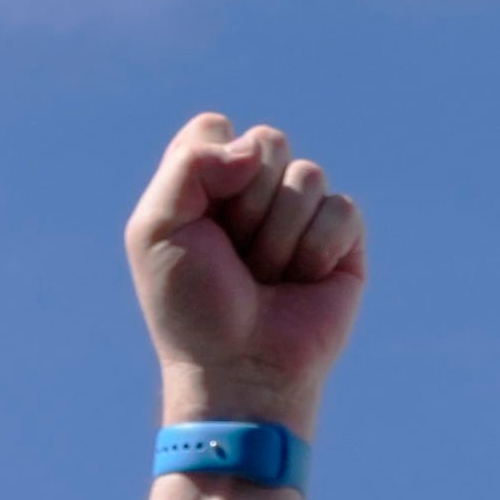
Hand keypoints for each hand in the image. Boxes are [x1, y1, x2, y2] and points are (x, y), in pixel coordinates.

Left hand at [132, 116, 367, 434]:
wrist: (239, 371)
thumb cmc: (192, 310)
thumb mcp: (156, 230)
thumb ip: (188, 164)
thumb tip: (255, 148)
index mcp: (208, 182)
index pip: (215, 128)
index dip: (209, 170)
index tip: (198, 225)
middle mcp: (255, 190)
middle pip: (268, 141)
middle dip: (247, 205)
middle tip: (234, 260)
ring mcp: (301, 212)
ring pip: (307, 175)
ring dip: (279, 237)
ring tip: (266, 280)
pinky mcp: (342, 240)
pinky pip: (341, 209)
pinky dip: (316, 250)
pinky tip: (302, 284)